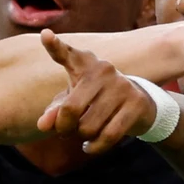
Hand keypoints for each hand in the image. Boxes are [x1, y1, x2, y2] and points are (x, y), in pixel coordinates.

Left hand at [37, 31, 159, 153]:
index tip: (45, 36)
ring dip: (82, 137)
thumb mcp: (73, 102)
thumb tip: (43, 125)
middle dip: (64, 127)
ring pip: (88, 127)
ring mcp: (122, 85)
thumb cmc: (96, 101)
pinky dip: (94, 147)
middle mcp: (103, 70)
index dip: (55, 46)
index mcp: (84, 64)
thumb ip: (55, 112)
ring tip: (85, 133)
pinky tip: (89, 147)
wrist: (139, 105)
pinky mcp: (136, 104)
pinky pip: (108, 136)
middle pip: (71, 109)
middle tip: (66, 131)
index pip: (66, 54)